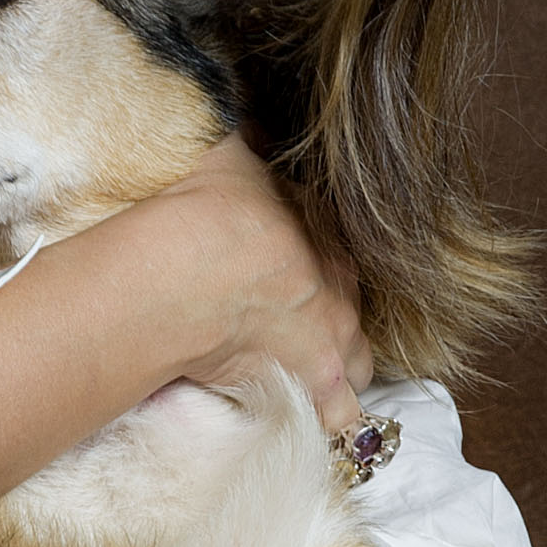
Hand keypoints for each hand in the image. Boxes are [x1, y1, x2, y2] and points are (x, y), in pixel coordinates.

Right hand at [145, 133, 373, 425]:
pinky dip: (321, 421)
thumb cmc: (207, 209)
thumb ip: (245, 149)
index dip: (314, 276)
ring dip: (335, 377)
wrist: (187, 267)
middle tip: (288, 332)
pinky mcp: (311, 390)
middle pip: (354, 320)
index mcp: (329, 242)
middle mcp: (342, 297)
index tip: (281, 283)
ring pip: (359, 373)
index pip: (339, 265)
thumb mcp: (230, 156)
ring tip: (296, 380)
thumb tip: (240, 126)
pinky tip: (296, 418)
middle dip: (331, 329)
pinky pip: (338, 419)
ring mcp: (331, 347)